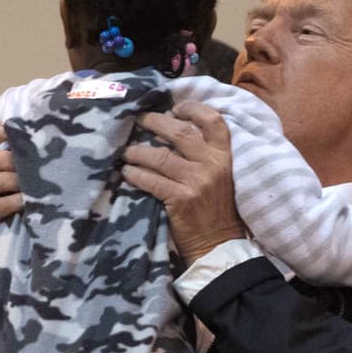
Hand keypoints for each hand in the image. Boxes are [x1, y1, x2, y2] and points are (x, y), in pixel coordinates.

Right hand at [0, 124, 21, 293]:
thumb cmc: (11, 212)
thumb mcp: (12, 184)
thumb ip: (18, 164)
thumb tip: (46, 141)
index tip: (11, 130)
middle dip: (7, 158)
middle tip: (32, 162)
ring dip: (11, 179)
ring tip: (32, 183)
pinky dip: (12, 201)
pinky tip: (27, 201)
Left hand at [121, 101, 244, 263]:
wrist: (219, 245)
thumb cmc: (218, 210)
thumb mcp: (222, 177)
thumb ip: (206, 155)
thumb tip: (174, 131)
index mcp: (226, 156)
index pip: (214, 121)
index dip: (193, 109)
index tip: (175, 107)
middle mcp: (213, 164)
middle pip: (180, 132)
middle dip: (156, 122)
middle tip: (140, 120)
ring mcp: (196, 182)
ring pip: (160, 156)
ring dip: (138, 151)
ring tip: (125, 151)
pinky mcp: (181, 199)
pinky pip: (151, 180)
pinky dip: (135, 174)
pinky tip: (126, 172)